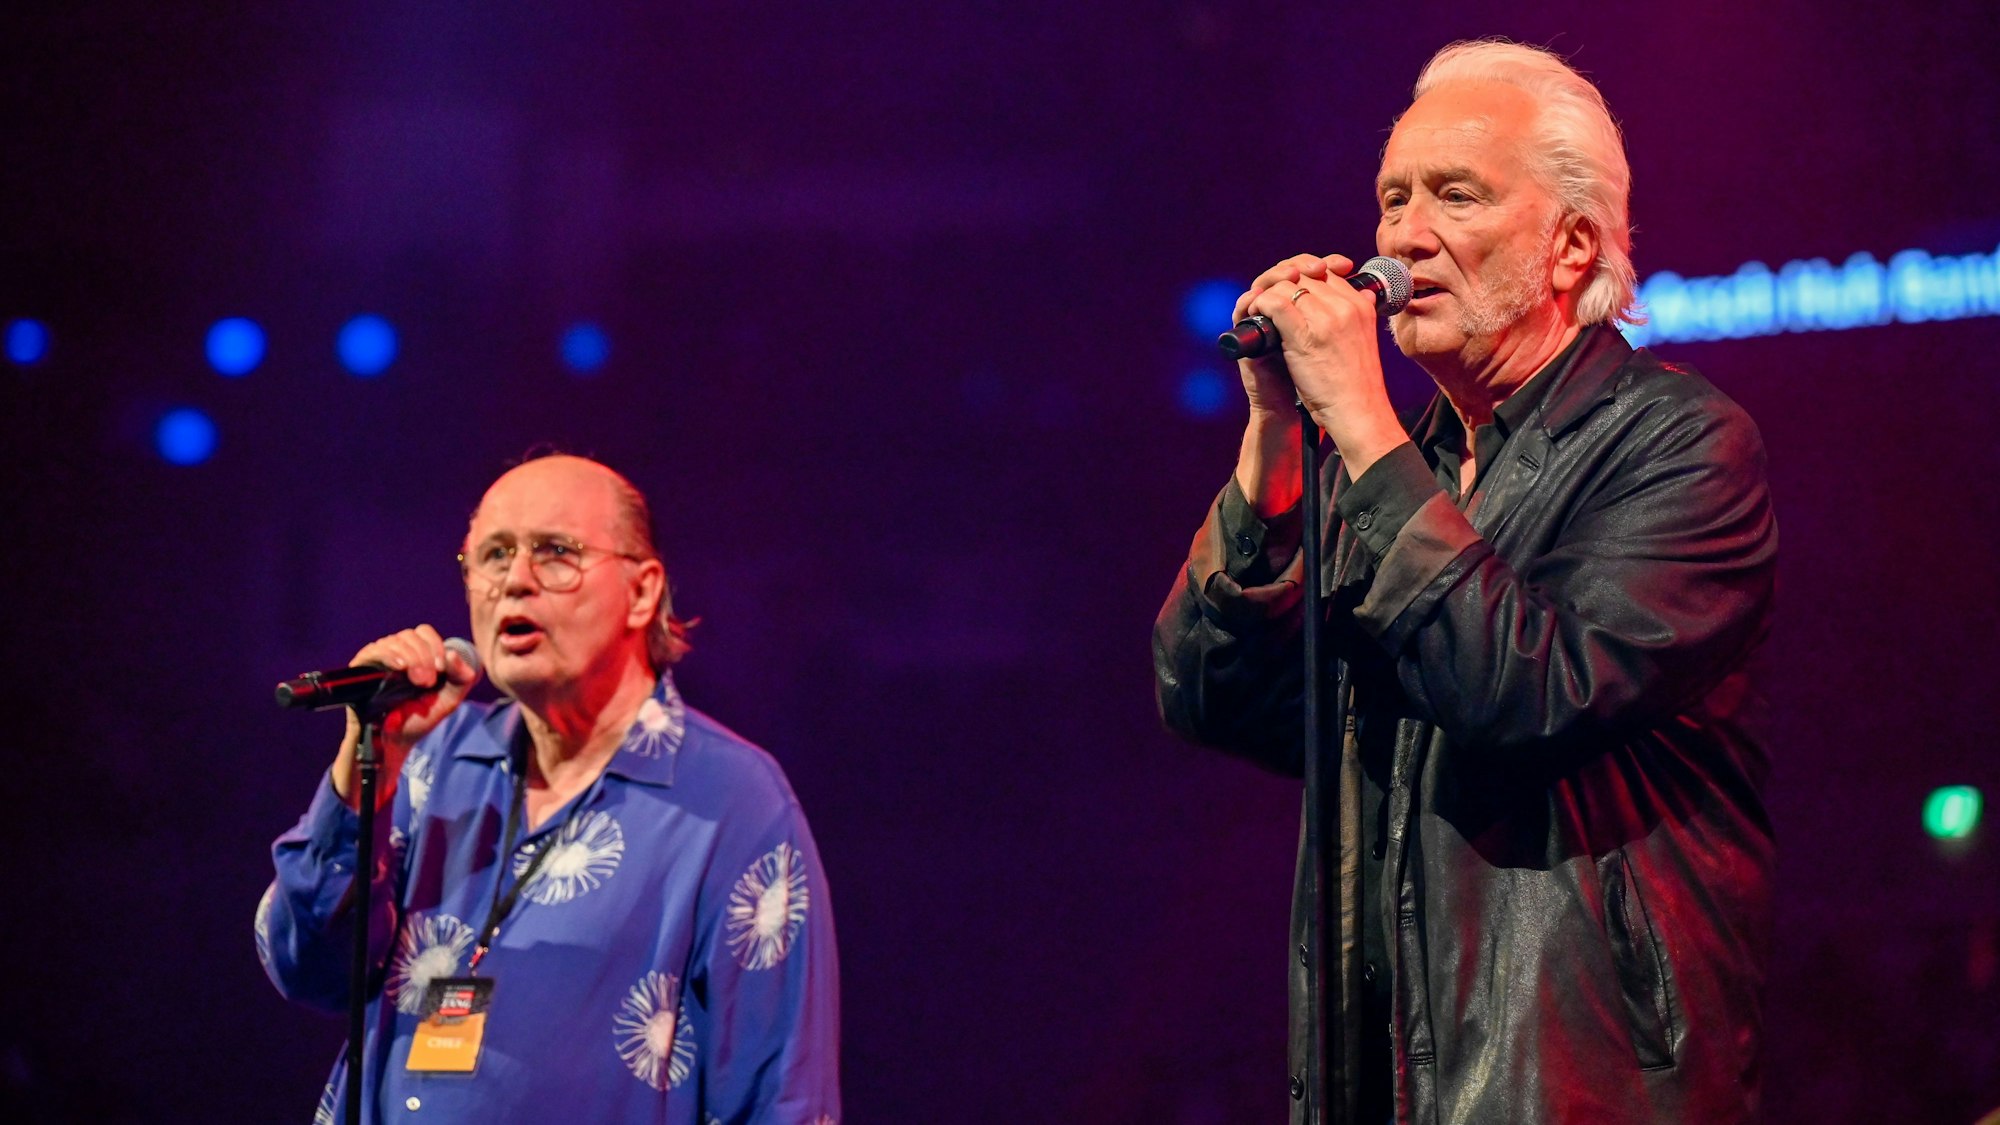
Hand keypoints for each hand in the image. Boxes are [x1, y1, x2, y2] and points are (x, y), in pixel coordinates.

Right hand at [329, 625, 479, 810]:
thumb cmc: (419, 720)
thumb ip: (460, 678)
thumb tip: (453, 653)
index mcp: (416, 655)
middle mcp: (395, 653)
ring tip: (418, 680)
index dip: (434, 646)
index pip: (423, 633)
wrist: (393, 742)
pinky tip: (400, 667)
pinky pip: (374, 651)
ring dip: (412, 657)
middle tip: (427, 681)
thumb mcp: (448, 700)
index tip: (440, 668)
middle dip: (424, 656)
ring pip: (394, 641)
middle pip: (410, 635)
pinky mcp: (360, 668)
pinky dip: (389, 656)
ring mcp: (377, 659)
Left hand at [1237, 253, 1407, 477]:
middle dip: (1285, 283)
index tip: (1293, 292)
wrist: (1357, 411)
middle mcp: (1345, 306)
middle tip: (1271, 299)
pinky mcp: (1303, 333)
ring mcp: (1324, 318)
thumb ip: (1361, 315)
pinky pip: (1275, 303)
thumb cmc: (1357, 383)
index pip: (1329, 274)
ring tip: (1261, 307)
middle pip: (1306, 276)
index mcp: (1361, 305)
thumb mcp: (1365, 339)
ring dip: (1270, 292)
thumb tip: (1364, 295)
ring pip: (1288, 285)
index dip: (1307, 277)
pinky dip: (1261, 304)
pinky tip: (1257, 313)